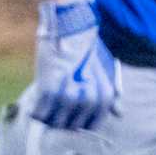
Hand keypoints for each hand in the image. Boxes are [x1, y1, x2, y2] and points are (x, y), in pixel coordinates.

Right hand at [30, 0, 121, 129]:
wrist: (71, 27)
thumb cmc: (87, 50)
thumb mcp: (105, 72)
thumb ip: (111, 95)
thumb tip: (120, 113)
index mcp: (104, 97)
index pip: (91, 126)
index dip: (79, 123)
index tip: (70, 116)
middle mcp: (89, 100)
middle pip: (71, 127)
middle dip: (62, 120)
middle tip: (55, 107)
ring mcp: (69, 97)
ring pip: (54, 123)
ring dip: (48, 116)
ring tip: (46, 102)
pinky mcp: (49, 90)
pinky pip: (38, 114)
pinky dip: (35, 110)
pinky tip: (37, 100)